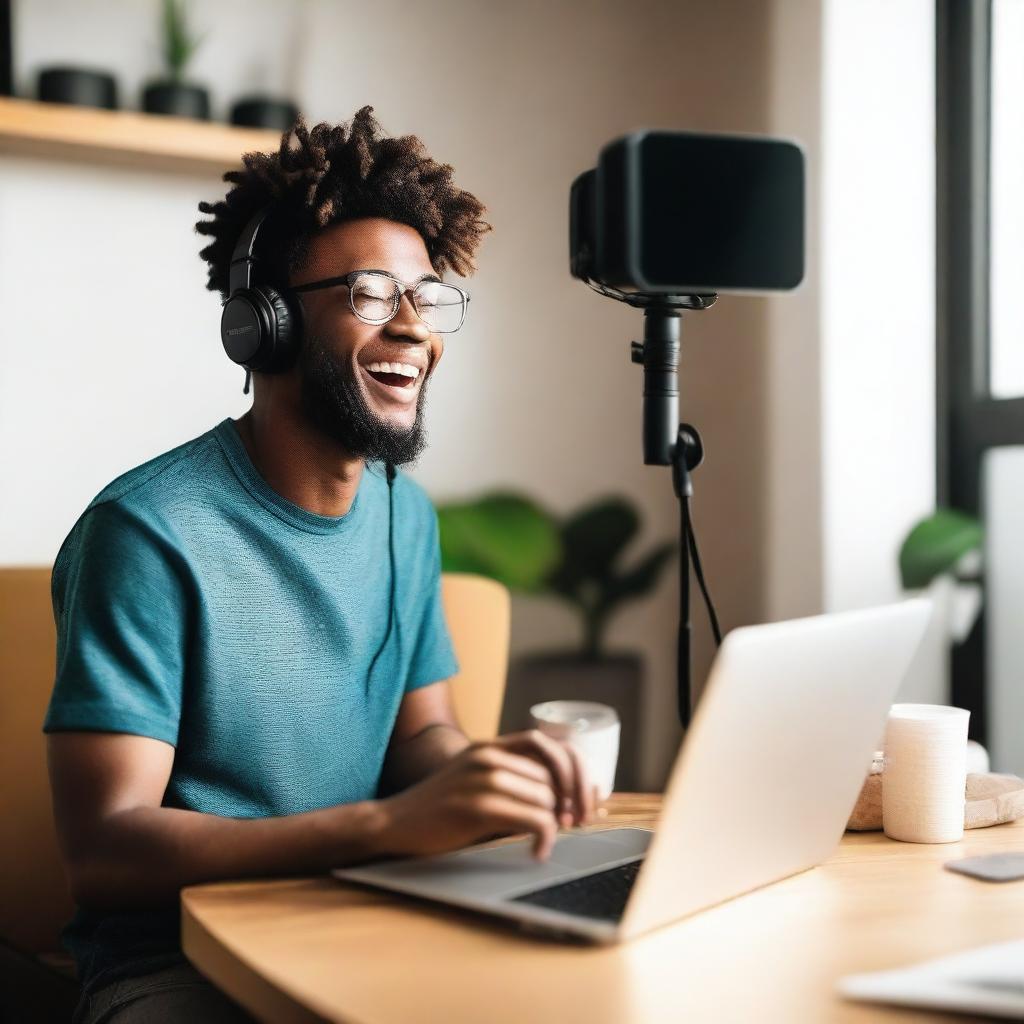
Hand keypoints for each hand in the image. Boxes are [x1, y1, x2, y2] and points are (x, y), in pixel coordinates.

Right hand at [377, 729, 597, 861]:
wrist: (394, 824)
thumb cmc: (439, 811)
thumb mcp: (475, 783)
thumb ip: (511, 781)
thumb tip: (564, 800)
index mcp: (490, 746)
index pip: (550, 745)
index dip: (574, 769)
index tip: (583, 797)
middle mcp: (488, 756)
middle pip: (552, 775)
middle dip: (571, 801)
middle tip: (576, 824)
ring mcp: (482, 779)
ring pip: (546, 798)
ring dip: (555, 824)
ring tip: (545, 841)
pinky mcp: (478, 806)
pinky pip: (534, 820)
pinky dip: (545, 838)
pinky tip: (536, 852)